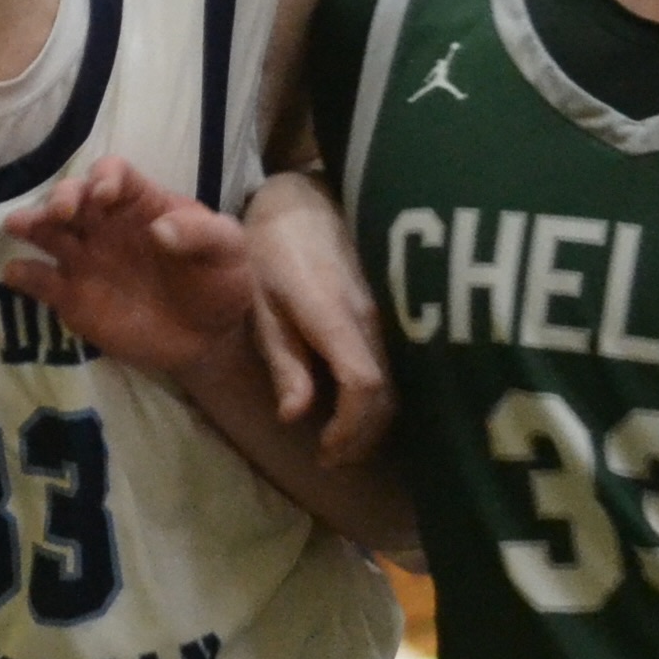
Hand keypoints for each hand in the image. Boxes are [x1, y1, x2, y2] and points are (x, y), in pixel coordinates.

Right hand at [4, 157, 253, 370]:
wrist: (209, 336)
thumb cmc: (220, 279)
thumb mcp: (229, 250)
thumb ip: (204, 234)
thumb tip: (160, 230)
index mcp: (142, 203)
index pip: (116, 175)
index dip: (106, 177)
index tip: (105, 194)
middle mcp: (105, 224)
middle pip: (74, 197)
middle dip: (63, 197)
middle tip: (61, 212)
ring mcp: (85, 260)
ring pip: (48, 232)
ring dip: (32, 224)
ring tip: (18, 226)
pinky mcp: (73, 298)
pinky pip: (41, 281)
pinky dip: (24, 275)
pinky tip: (16, 272)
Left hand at [244, 171, 393, 465]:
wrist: (305, 200)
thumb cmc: (270, 251)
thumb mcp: (261, 305)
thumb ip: (282, 360)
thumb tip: (295, 417)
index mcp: (333, 313)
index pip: (362, 384)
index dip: (350, 428)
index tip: (325, 451)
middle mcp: (371, 316)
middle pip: (385, 394)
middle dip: (361, 437)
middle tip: (330, 458)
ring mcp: (389, 312)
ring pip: (397, 382)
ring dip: (373, 421)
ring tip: (342, 441)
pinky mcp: (393, 310)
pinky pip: (398, 364)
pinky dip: (380, 397)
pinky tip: (358, 408)